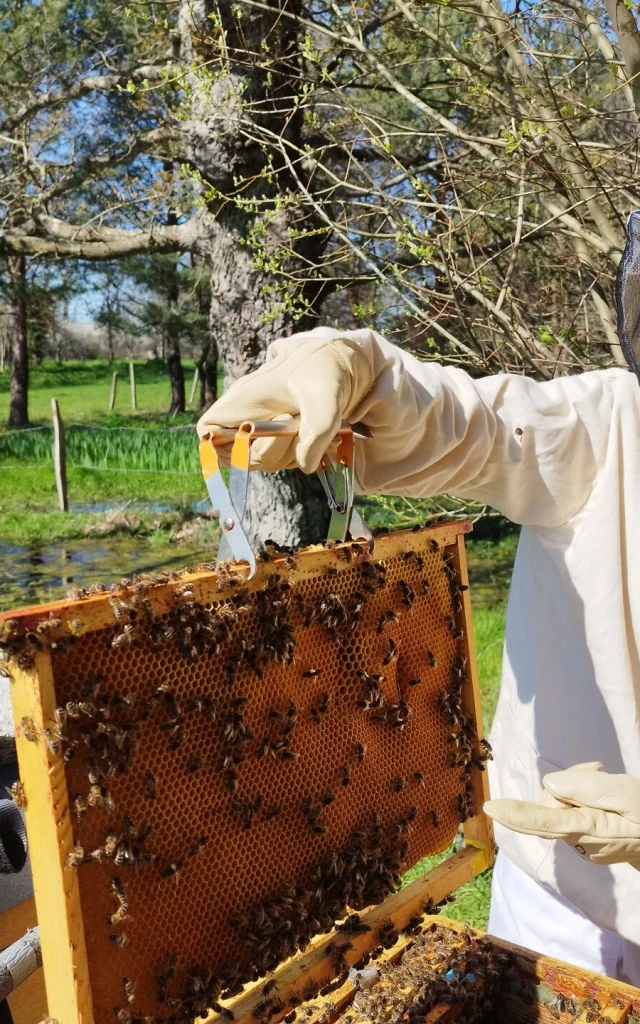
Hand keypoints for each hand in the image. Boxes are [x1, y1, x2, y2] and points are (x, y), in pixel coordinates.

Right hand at [197, 328, 374, 472]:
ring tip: (310, 423)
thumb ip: (316, 432)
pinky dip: (304, 454)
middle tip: (296, 426)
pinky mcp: (283, 438)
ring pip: (267, 461)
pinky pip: (286, 458)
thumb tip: (305, 465)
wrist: (341, 364)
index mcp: (243, 401)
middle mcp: (248, 417)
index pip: (209, 431)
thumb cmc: (323, 372)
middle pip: (243, 457)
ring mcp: (266, 430)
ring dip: (293, 453)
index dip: (217, 445)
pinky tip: (321, 435)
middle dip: (272, 452)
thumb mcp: (325, 398)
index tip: (247, 443)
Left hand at [484, 762, 639, 868]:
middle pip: (550, 799)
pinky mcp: (576, 839)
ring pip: (556, 800)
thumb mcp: (625, 793)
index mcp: (589, 830)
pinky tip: (600, 798)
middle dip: (569, 780)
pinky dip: (579, 797)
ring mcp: (576, 843)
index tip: (491, 808)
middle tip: (600, 770)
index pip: (547, 822)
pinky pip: (563, 809)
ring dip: (577, 786)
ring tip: (604, 783)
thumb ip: (589, 788)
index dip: (518, 814)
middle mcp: (577, 842)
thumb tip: (549, 785)